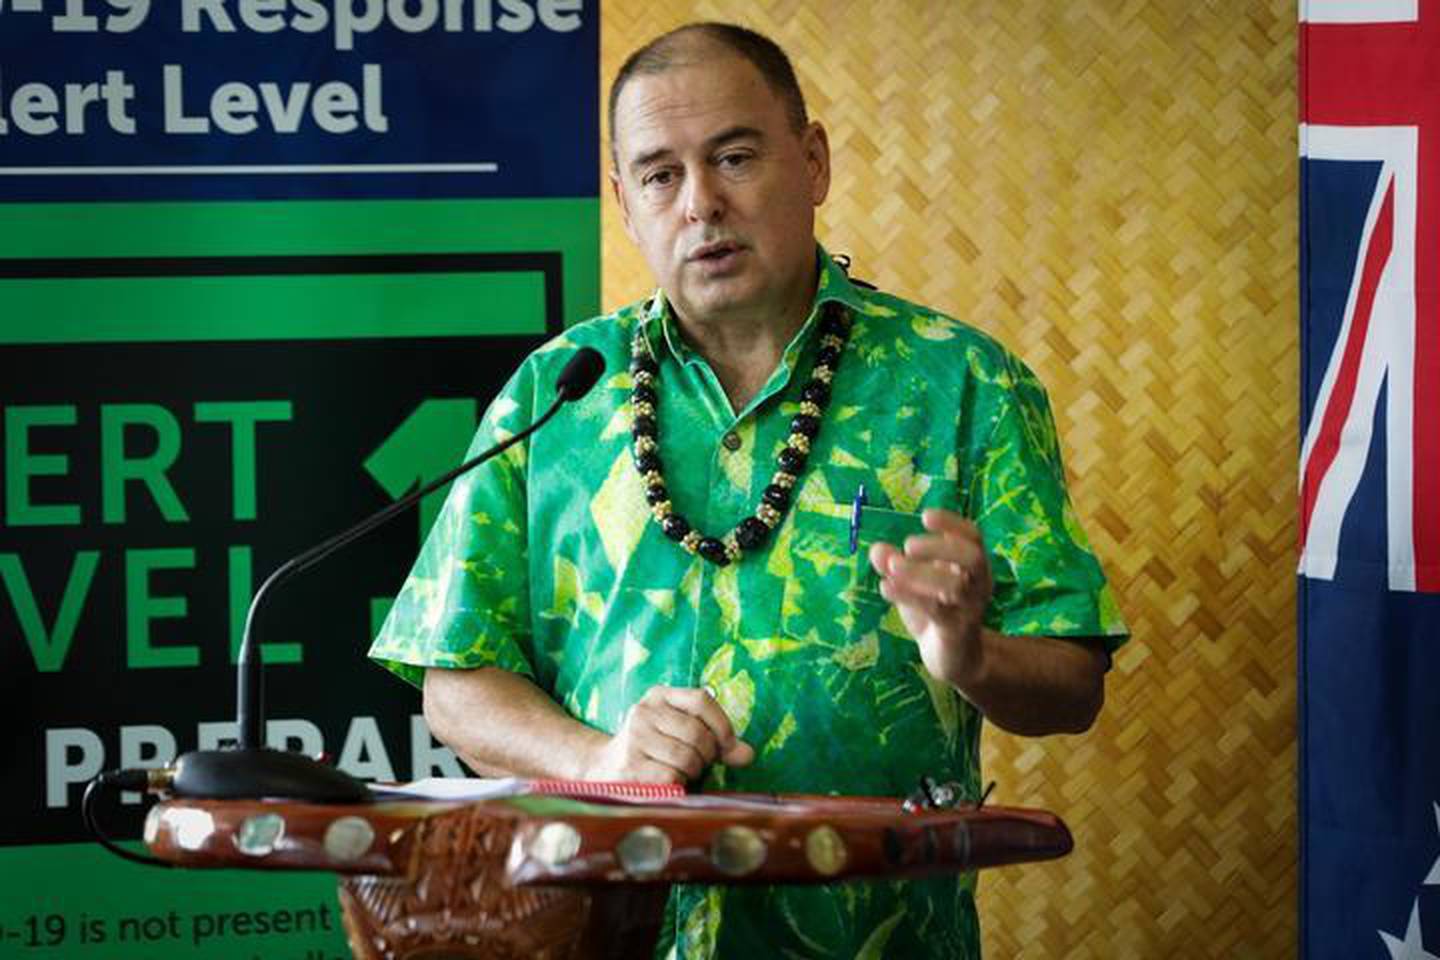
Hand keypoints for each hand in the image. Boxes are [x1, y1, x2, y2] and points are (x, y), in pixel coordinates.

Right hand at [583, 685, 754, 783]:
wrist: (603, 769)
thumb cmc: (653, 751)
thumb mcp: (682, 735)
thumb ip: (717, 741)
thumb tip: (748, 755)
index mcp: (659, 696)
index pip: (701, 700)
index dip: (722, 725)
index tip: (728, 746)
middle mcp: (644, 712)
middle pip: (698, 733)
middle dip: (708, 755)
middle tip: (700, 764)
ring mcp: (634, 738)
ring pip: (687, 757)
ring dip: (693, 772)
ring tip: (682, 772)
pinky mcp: (629, 766)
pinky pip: (672, 777)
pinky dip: (679, 784)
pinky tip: (668, 782)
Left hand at [868, 508, 993, 686]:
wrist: (952, 658)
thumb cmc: (935, 611)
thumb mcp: (912, 584)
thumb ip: (895, 565)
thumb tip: (877, 549)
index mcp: (972, 566)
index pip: (973, 536)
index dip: (952, 523)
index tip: (925, 516)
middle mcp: (978, 584)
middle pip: (973, 557)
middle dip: (940, 546)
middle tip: (908, 545)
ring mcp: (970, 609)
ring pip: (956, 586)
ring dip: (921, 573)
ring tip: (892, 567)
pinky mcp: (957, 632)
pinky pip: (937, 612)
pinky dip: (910, 597)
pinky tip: (886, 588)